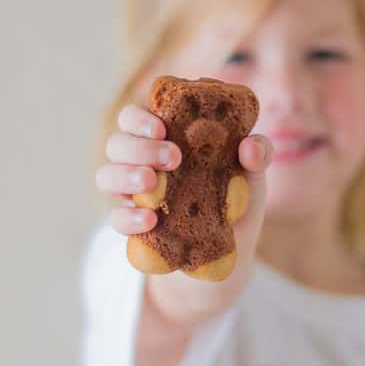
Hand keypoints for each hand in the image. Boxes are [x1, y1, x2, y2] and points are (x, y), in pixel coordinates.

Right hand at [96, 104, 272, 326]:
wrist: (234, 248)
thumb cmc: (238, 197)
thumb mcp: (253, 174)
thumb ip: (258, 154)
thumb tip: (249, 146)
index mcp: (165, 138)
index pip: (135, 117)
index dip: (140, 118)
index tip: (163, 128)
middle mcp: (142, 161)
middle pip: (117, 143)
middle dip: (140, 147)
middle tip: (173, 158)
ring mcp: (134, 194)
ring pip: (106, 176)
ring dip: (125, 176)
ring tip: (152, 183)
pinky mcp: (134, 226)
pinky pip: (116, 219)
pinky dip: (129, 218)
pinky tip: (151, 220)